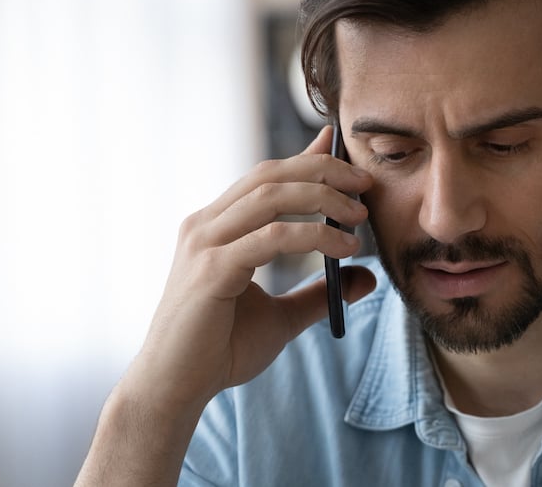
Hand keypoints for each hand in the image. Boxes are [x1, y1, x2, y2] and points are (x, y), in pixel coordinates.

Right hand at [122, 125, 376, 413]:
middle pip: (269, 175)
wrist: (174, 389)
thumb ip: (319, 293)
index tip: (343, 152)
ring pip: (271, 196)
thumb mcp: (281, 316)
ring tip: (360, 214)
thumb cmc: (218, 351)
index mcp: (215, 227)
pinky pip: (272, 237)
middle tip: (365, 182)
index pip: (264, 177)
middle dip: (322, 169)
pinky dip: (314, 236)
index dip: (306, 158)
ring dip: (322, 197)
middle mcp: (205, 226)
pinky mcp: (212, 270)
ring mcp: (204, 244)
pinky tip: (344, 248)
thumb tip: (367, 277)